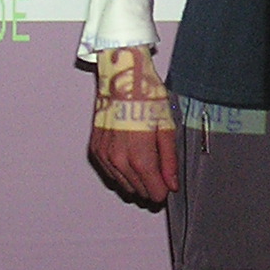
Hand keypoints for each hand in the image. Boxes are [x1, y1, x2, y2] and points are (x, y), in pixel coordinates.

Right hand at [88, 46, 179, 205]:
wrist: (121, 78)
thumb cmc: (145, 96)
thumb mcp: (166, 127)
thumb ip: (169, 160)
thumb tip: (172, 184)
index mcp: (139, 156)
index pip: (153, 191)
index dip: (163, 190)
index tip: (168, 184)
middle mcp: (119, 160)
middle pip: (139, 191)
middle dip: (151, 184)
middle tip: (160, 168)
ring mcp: (105, 156)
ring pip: (124, 185)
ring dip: (136, 179)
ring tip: (146, 157)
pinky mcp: (97, 151)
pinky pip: (111, 173)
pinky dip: (122, 170)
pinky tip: (131, 154)